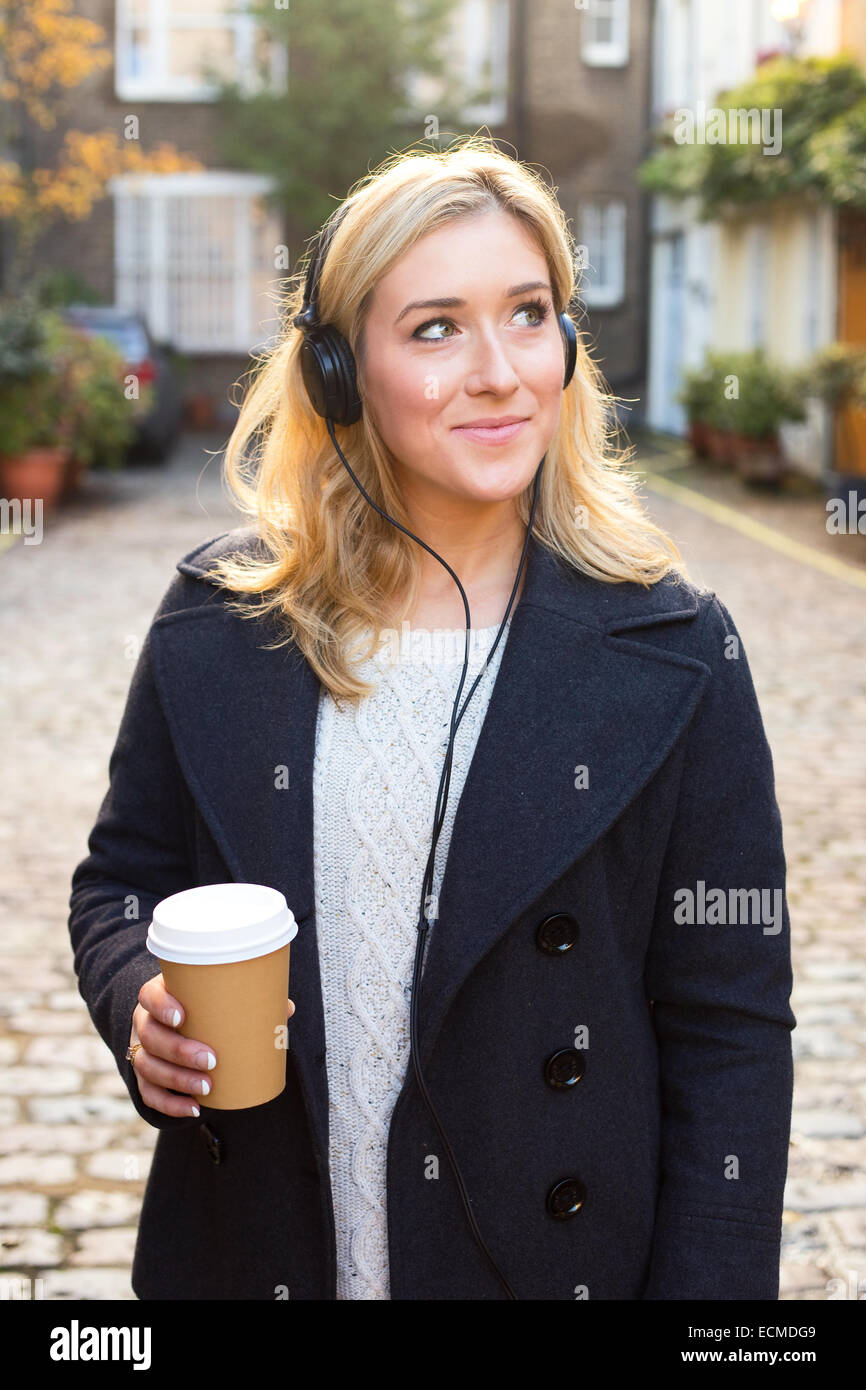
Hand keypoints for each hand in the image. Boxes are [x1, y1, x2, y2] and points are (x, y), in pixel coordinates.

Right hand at [129, 972, 295, 1117]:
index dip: (160, 1006)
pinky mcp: (144, 1077)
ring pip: (147, 1067)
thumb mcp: (217, 997)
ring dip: (177, 1080)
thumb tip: (286, 1008)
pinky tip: (193, 1108)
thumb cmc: (203, 1006)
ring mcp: (141, 1051)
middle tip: (211, 1060)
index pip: (149, 996)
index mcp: (160, 995)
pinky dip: (170, 1104)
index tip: (182, 1016)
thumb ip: (247, 999)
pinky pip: (149, 1094)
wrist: (176, 1025)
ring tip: (207, 1088)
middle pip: (150, 1035)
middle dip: (178, 1051)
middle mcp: (144, 1022)